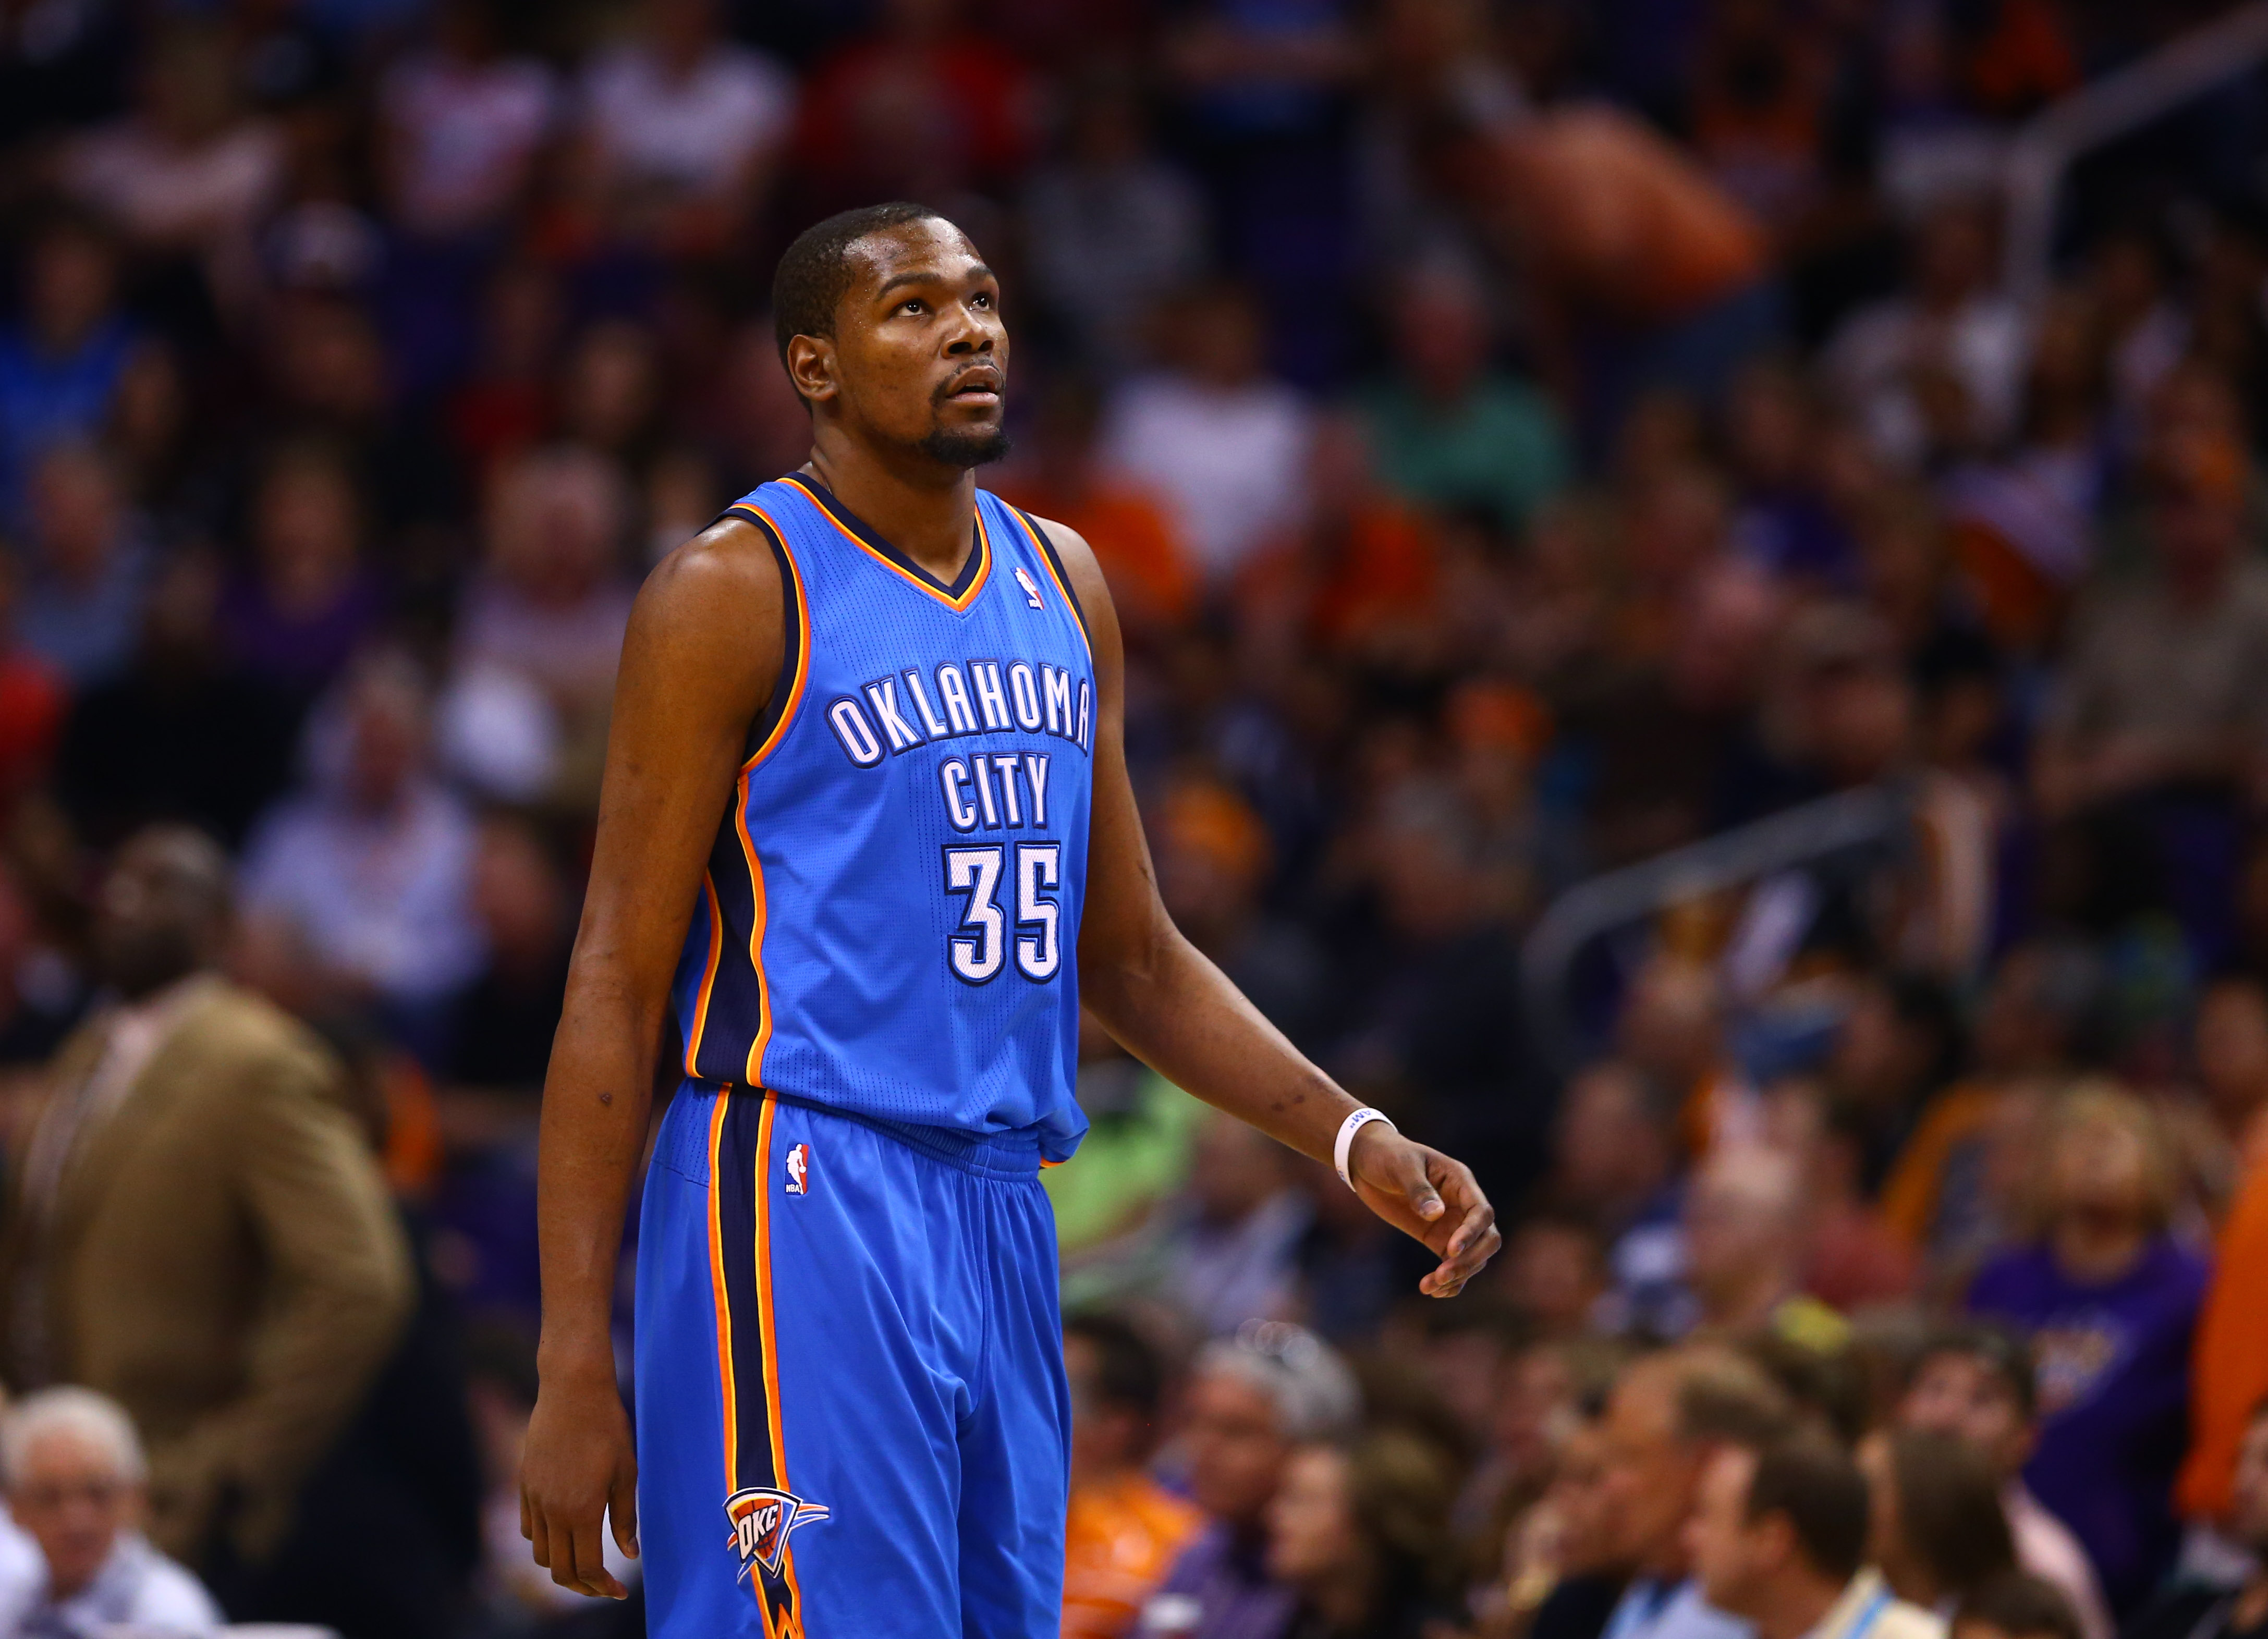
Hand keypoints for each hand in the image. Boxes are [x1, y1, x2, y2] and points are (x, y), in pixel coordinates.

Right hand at [520, 1361, 639, 1598]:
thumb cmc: (607, 1428)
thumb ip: (625, 1517)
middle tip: (602, 1586)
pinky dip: (545, 1542)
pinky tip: (564, 1534)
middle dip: (582, 1586)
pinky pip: (528, 1529)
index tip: (619, 1591)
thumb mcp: (626, 1473)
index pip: (587, 1568)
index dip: (602, 1587)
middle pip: (560, 1570)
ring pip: (541, 1554)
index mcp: (582, 1511)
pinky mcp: (524, 1486)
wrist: (572, 1391)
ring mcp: (534, 1499)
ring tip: (583, 1562)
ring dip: (561, 1566)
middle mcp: (553, 1511)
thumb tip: (630, 1554)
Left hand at [1346, 1125, 1500, 1296]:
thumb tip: (1436, 1214)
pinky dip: (1449, 1281)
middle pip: (1486, 1239)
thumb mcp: (1401, 1166)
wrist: (1366, 1161)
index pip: (1481, 1212)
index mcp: (1461, 1182)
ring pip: (1472, 1257)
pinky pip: (1452, 1264)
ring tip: (1429, 1286)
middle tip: (1443, 1274)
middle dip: (1470, 1260)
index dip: (1471, 1233)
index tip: (1449, 1250)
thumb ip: (1418, 1189)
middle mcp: (1462, 1205)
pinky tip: (1432, 1290)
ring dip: (1458, 1275)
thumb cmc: (1387, 1155)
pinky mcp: (1437, 1239)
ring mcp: (1452, 1224)